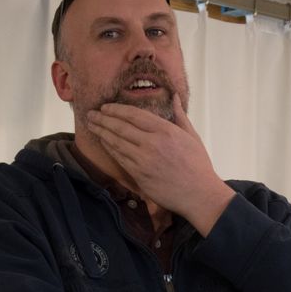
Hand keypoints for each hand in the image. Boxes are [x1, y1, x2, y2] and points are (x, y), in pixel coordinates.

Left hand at [86, 94, 234, 234]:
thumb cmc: (198, 166)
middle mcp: (153, 143)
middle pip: (120, 126)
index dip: (117, 109)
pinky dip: (109, 148)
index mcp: (166, 130)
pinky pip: (119, 158)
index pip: (134, 115)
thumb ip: (180, 115)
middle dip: (103, 119)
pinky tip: (103, 142)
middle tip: (91, 114)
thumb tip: (174, 96)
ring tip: (91, 125)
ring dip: (101, 132)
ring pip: (116, 142)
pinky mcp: (139, 175)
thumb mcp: (192, 136)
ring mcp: (144, 160)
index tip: (106, 107)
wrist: (199, 195)